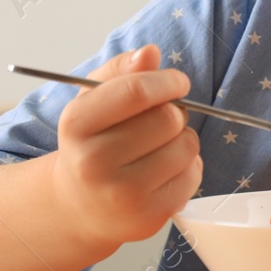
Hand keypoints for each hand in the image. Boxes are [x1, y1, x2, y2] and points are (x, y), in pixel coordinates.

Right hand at [50, 43, 202, 248]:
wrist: (81, 205)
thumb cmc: (93, 142)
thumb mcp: (94, 100)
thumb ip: (121, 70)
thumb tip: (150, 53)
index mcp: (76, 124)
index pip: (135, 92)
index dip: (167, 82)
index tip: (178, 82)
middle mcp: (93, 163)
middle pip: (168, 119)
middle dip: (175, 112)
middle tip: (162, 119)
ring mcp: (122, 195)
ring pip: (186, 146)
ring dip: (182, 139)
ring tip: (160, 146)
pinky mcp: (148, 217)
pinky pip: (194, 175)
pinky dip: (188, 166)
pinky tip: (164, 170)